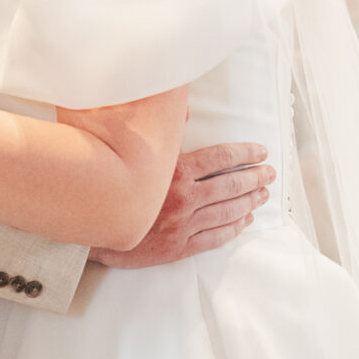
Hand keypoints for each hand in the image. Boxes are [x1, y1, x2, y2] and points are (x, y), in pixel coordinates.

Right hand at [93, 144, 273, 267]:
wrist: (88, 227)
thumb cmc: (108, 182)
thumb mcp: (130, 150)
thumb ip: (160, 132)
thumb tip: (182, 111)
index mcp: (174, 172)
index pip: (220, 158)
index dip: (245, 153)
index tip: (261, 152)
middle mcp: (183, 199)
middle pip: (230, 185)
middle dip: (255, 178)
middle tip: (270, 173)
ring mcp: (182, 225)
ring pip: (227, 211)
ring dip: (249, 201)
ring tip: (263, 193)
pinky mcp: (178, 247)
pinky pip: (215, 238)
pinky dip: (234, 227)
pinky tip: (245, 220)